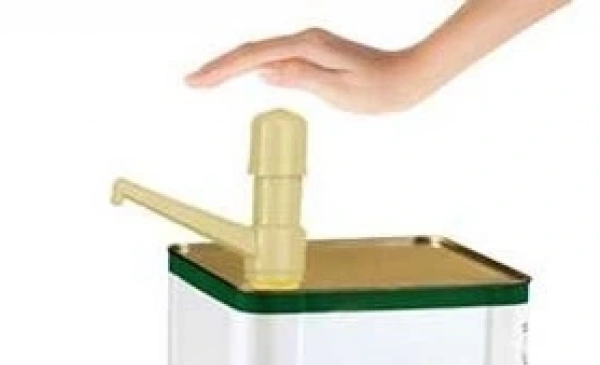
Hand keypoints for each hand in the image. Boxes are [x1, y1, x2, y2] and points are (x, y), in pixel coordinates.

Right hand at [186, 28, 430, 114]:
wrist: (408, 77)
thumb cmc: (380, 89)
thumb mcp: (341, 90)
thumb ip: (302, 78)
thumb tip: (265, 72)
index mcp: (307, 47)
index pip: (254, 58)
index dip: (223, 70)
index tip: (197, 82)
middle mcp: (305, 40)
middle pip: (251, 52)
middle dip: (219, 67)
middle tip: (190, 82)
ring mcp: (309, 46)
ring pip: (261, 53)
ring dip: (232, 66)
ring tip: (206, 80)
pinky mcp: (314, 54)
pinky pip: (274, 58)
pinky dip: (253, 66)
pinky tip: (243, 74)